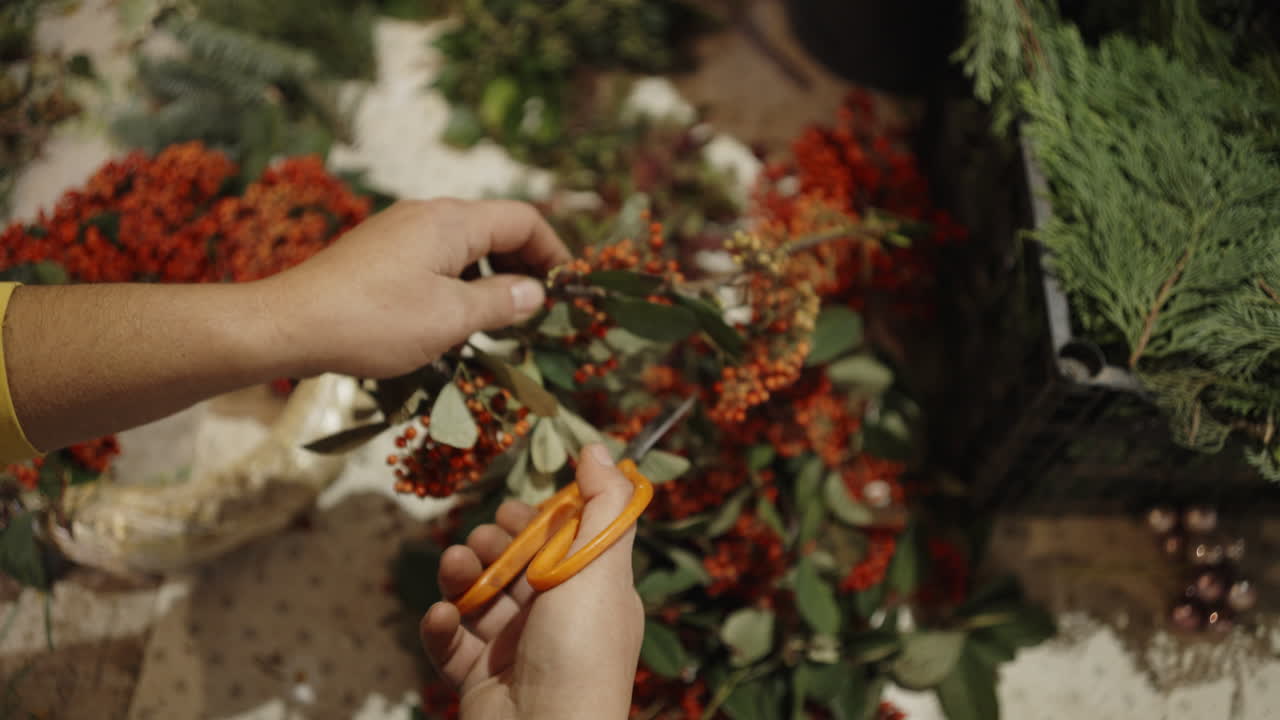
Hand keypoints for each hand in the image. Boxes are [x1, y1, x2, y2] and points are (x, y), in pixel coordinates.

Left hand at [264, 198, 569, 378]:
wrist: (289, 324)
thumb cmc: (373, 321)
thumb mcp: (450, 318)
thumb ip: (500, 301)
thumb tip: (534, 293)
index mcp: (451, 220)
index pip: (523, 219)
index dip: (553, 252)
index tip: (565, 289)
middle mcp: (427, 214)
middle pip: (495, 227)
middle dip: (524, 264)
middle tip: (537, 309)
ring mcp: (399, 231)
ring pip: (464, 245)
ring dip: (490, 277)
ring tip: (499, 320)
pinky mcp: (379, 253)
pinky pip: (436, 258)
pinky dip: (459, 281)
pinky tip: (454, 319)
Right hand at [420, 444, 643, 719]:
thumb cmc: (581, 653)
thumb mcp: (601, 567)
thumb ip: (604, 504)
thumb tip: (597, 448)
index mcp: (592, 592)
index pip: (562, 541)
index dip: (537, 521)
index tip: (516, 511)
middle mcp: (556, 620)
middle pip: (514, 564)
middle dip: (492, 544)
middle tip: (484, 543)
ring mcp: (515, 652)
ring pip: (477, 598)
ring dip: (461, 576)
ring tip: (455, 568)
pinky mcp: (478, 680)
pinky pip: (451, 642)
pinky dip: (441, 625)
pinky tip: (441, 617)